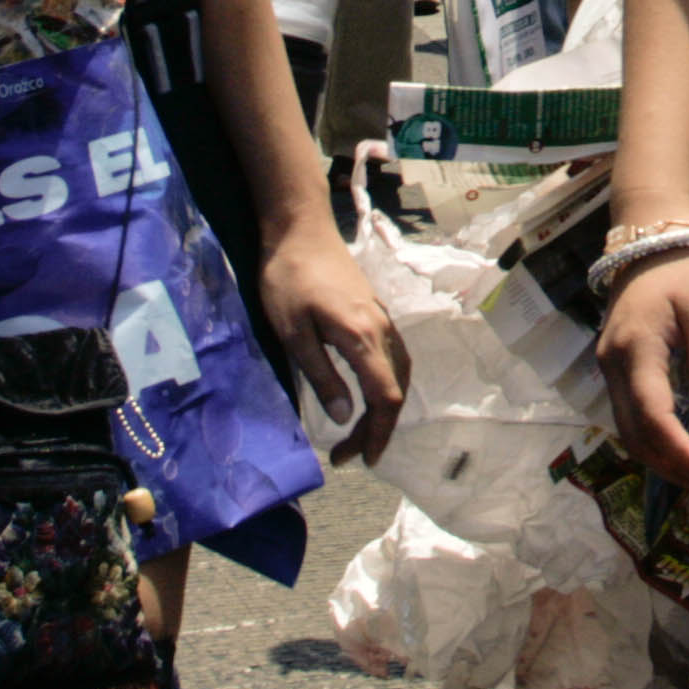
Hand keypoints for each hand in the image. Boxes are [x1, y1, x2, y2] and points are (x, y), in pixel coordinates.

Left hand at [257, 219, 409, 467]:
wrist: (300, 229)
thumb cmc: (288, 278)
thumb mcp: (293, 333)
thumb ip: (320, 375)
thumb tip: (342, 418)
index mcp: (362, 337)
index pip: (385, 396)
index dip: (377, 432)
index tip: (361, 460)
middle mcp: (381, 329)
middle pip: (397, 388)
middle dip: (378, 427)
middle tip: (351, 454)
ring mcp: (382, 317)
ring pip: (400, 372)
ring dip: (386, 406)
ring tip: (362, 430)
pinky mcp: (375, 310)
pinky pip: (395, 355)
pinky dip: (389, 382)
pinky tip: (372, 389)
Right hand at [597, 250, 688, 488]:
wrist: (647, 237)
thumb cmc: (681, 268)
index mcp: (635, 350)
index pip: (655, 418)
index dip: (684, 454)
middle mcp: (613, 366)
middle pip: (637, 435)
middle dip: (675, 467)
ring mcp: (609, 368)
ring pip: (629, 431)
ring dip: (663, 459)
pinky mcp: (615, 368)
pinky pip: (629, 417)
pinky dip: (654, 441)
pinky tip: (680, 449)